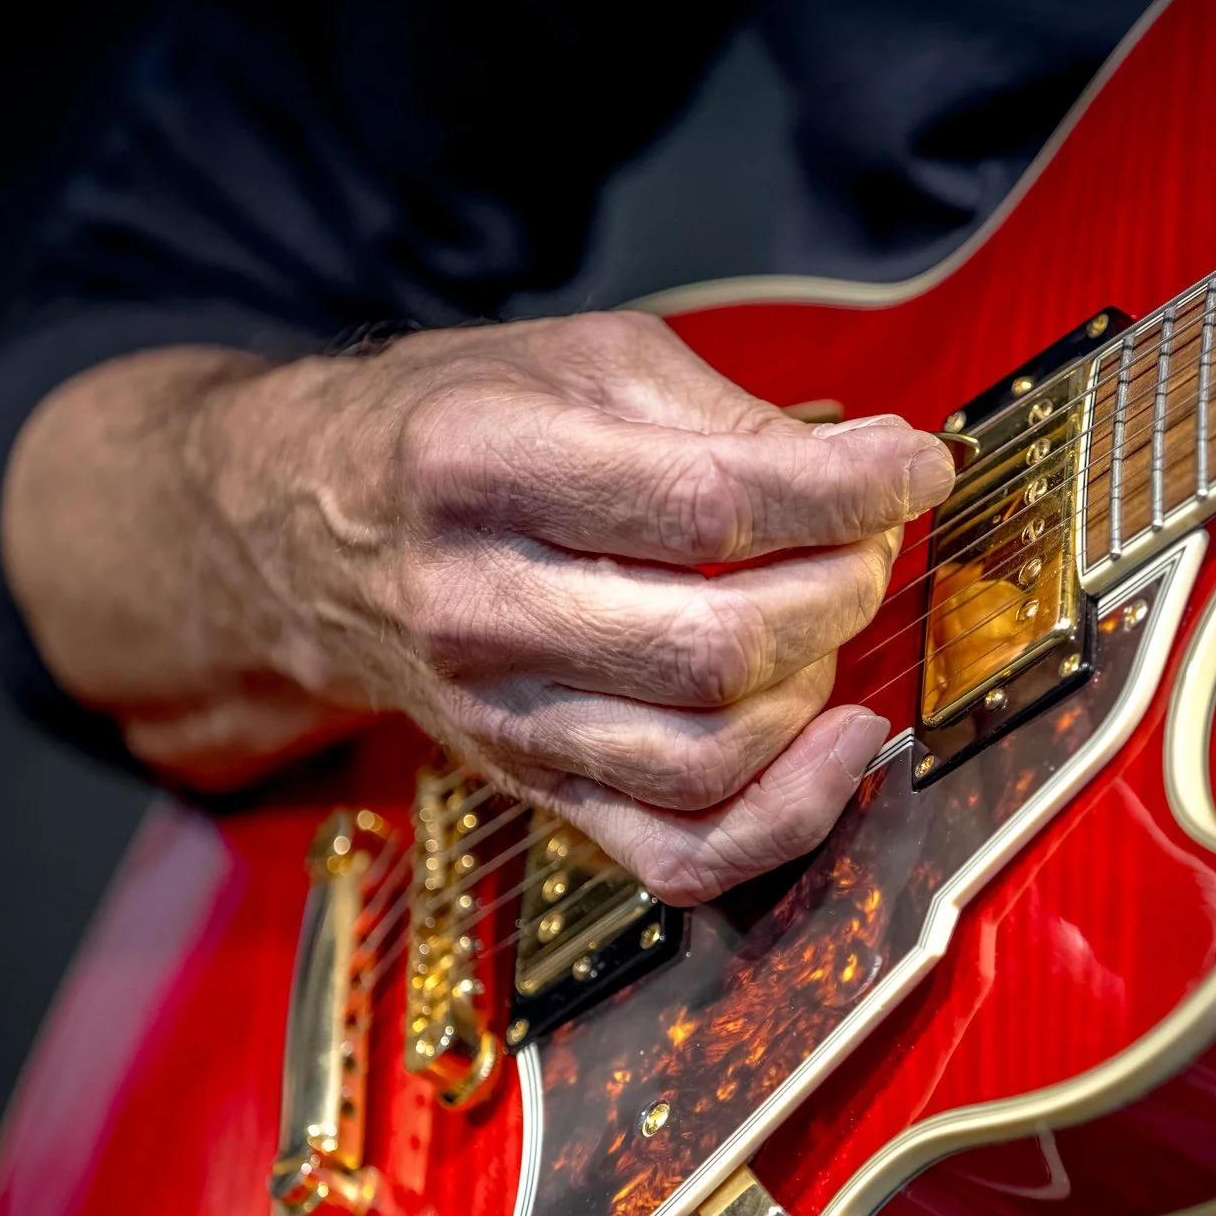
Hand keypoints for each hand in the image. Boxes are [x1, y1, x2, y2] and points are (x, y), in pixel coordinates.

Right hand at [185, 311, 950, 900]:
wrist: (300, 528)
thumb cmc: (457, 426)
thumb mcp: (580, 360)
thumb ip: (729, 410)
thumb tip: (881, 461)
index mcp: (481, 465)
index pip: (707, 503)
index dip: (846, 492)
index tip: (915, 466)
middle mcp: (477, 606)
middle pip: (714, 646)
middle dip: (839, 591)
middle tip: (864, 541)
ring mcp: (500, 717)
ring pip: (707, 756)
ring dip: (816, 690)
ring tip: (825, 618)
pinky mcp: (531, 791)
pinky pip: (679, 855)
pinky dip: (788, 817)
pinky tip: (840, 744)